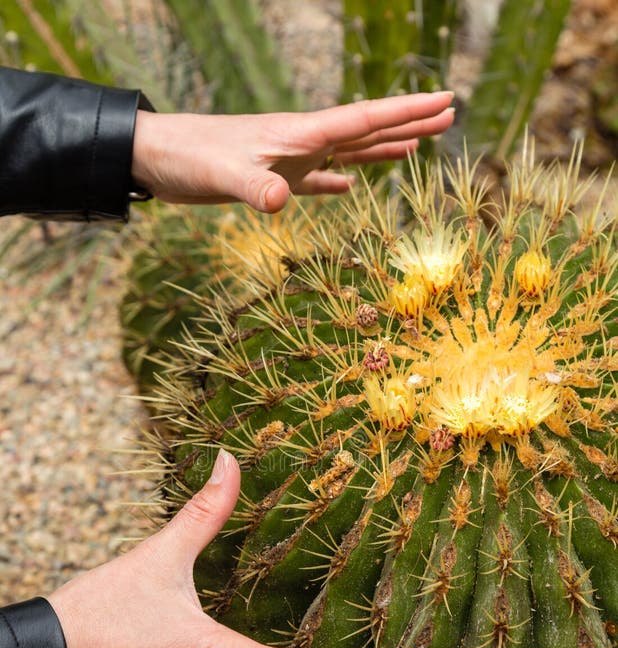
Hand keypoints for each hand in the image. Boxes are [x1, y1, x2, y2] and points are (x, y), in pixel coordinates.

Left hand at [131, 91, 453, 211]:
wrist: (155, 156)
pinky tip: (347, 187)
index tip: (446, 101)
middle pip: (367, 129)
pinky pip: (315, 178)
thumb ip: (253, 186)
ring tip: (415, 147)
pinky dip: (336, 182)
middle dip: (409, 123)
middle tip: (449, 116)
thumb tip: (283, 201)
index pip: (365, 118)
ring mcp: (287, 157)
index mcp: (300, 133)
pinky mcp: (270, 177)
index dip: (408, 112)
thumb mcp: (222, 175)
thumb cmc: (188, 157)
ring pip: (347, 151)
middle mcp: (301, 140)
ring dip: (381, 148)